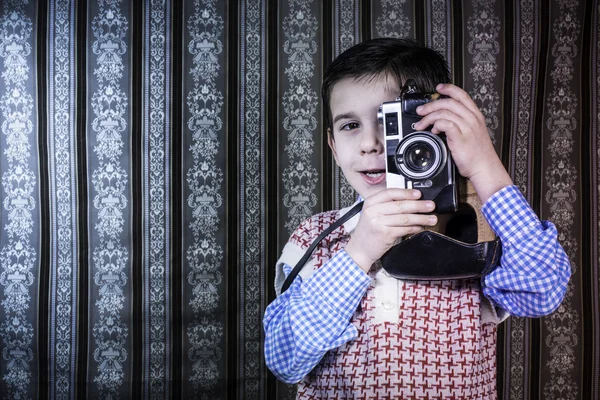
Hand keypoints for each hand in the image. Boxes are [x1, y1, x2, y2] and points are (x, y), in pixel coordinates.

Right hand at [344, 188, 437, 271]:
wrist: (359, 248)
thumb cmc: (369, 231)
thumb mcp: (373, 213)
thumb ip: (387, 205)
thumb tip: (410, 200)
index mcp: (371, 202)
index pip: (390, 193)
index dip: (406, 193)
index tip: (419, 194)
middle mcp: (373, 211)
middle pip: (400, 205)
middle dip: (419, 205)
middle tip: (431, 206)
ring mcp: (378, 223)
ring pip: (405, 218)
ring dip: (421, 218)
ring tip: (432, 218)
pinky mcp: (385, 234)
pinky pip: (404, 229)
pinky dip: (415, 228)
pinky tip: (420, 227)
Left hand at [413, 83, 512, 201]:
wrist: (484, 168)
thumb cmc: (477, 154)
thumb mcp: (472, 133)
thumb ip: (460, 124)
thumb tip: (441, 120)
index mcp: (475, 115)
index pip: (462, 95)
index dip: (449, 89)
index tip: (438, 88)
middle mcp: (472, 119)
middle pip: (449, 102)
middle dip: (431, 105)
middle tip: (420, 111)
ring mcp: (467, 127)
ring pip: (444, 112)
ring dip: (428, 117)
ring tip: (421, 125)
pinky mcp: (460, 137)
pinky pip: (445, 124)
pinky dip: (436, 125)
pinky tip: (433, 131)